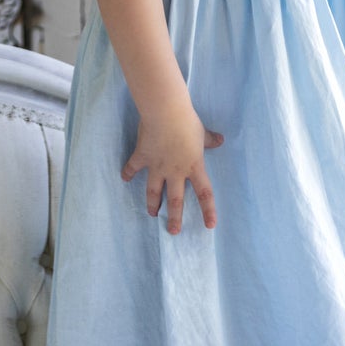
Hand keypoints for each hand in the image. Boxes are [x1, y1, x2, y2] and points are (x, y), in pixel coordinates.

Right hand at [121, 107, 223, 233]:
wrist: (165, 113)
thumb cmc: (187, 122)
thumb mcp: (202, 132)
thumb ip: (210, 140)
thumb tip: (221, 140)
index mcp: (193, 166)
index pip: (204, 193)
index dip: (208, 210)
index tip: (210, 226)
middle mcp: (175, 171)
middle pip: (175, 200)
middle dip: (174, 217)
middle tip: (173, 231)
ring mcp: (157, 166)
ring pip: (154, 191)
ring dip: (152, 203)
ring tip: (152, 213)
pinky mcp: (142, 156)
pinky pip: (133, 167)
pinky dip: (128, 173)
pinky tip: (124, 178)